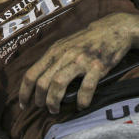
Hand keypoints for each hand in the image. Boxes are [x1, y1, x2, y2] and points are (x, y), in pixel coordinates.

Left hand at [18, 13, 138, 113]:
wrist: (114, 29)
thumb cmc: (88, 40)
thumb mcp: (65, 44)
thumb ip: (53, 59)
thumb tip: (39, 81)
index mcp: (54, 51)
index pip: (31, 74)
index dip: (24, 92)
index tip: (23, 105)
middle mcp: (64, 55)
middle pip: (42, 82)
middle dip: (39, 100)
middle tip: (43, 108)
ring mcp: (81, 61)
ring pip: (58, 84)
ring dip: (54, 102)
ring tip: (55, 110)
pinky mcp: (97, 67)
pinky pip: (86, 87)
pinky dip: (82, 100)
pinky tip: (81, 106)